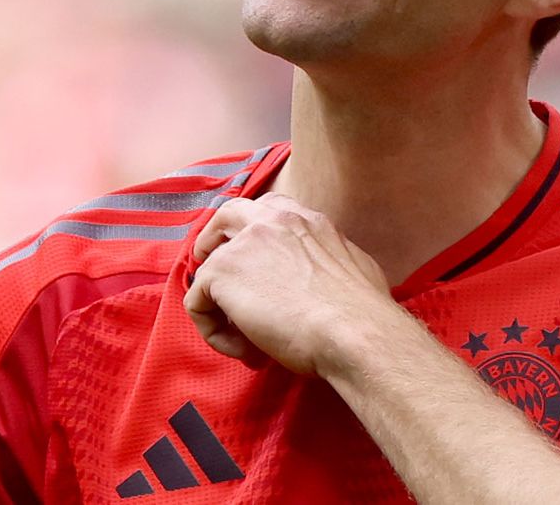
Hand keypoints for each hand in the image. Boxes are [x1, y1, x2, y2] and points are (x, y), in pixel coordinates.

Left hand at [183, 193, 391, 374]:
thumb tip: (326, 279)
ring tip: (249, 341)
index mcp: (305, 219)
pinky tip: (246, 350)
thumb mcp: (352, 265)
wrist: (353, 330)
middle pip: (226, 215)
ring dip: (222, 306)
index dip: (252, 232)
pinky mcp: (222, 272)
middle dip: (213, 241)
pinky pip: (197, 302)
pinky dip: (213, 331)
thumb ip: (329, 259)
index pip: (267, 209)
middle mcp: (271, 221)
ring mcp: (243, 243)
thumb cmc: (362, 311)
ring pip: (210, 268)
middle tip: (217, 277)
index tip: (254, 261)